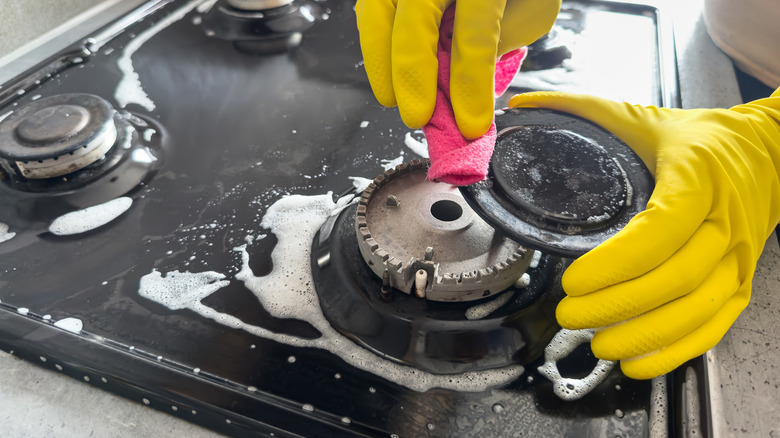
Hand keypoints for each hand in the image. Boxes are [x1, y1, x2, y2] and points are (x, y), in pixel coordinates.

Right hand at [355, 0, 559, 139]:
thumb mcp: (529, 10)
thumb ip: (499, 43)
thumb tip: (459, 87)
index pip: (475, 34)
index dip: (469, 84)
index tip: (470, 123)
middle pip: (416, 21)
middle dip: (412, 75)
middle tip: (417, 116)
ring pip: (377, 12)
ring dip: (380, 62)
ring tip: (392, 99)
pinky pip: (371, 8)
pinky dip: (374, 44)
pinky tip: (386, 71)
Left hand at [509, 89, 779, 378]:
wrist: (772, 152)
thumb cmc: (702, 139)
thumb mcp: (644, 118)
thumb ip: (582, 111)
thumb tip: (521, 103)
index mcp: (696, 178)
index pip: (661, 230)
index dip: (617, 263)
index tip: (572, 279)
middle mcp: (723, 221)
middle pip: (675, 277)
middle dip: (618, 304)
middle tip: (569, 314)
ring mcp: (738, 256)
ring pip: (697, 308)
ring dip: (645, 334)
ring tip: (598, 343)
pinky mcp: (743, 280)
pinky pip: (716, 326)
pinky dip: (678, 350)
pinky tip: (638, 362)